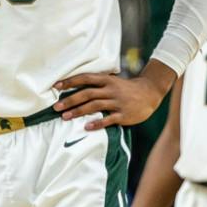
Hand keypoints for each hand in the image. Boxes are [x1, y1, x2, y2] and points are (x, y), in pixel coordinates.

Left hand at [54, 71, 168, 129]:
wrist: (150, 93)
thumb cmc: (127, 88)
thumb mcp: (113, 81)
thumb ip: (98, 83)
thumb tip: (76, 86)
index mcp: (107, 80)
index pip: (85, 78)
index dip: (70, 82)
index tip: (56, 87)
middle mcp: (111, 90)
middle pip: (87, 94)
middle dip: (70, 100)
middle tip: (56, 107)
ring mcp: (118, 102)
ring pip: (94, 106)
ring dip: (78, 111)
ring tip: (65, 117)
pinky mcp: (124, 115)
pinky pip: (108, 120)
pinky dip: (97, 123)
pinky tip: (87, 127)